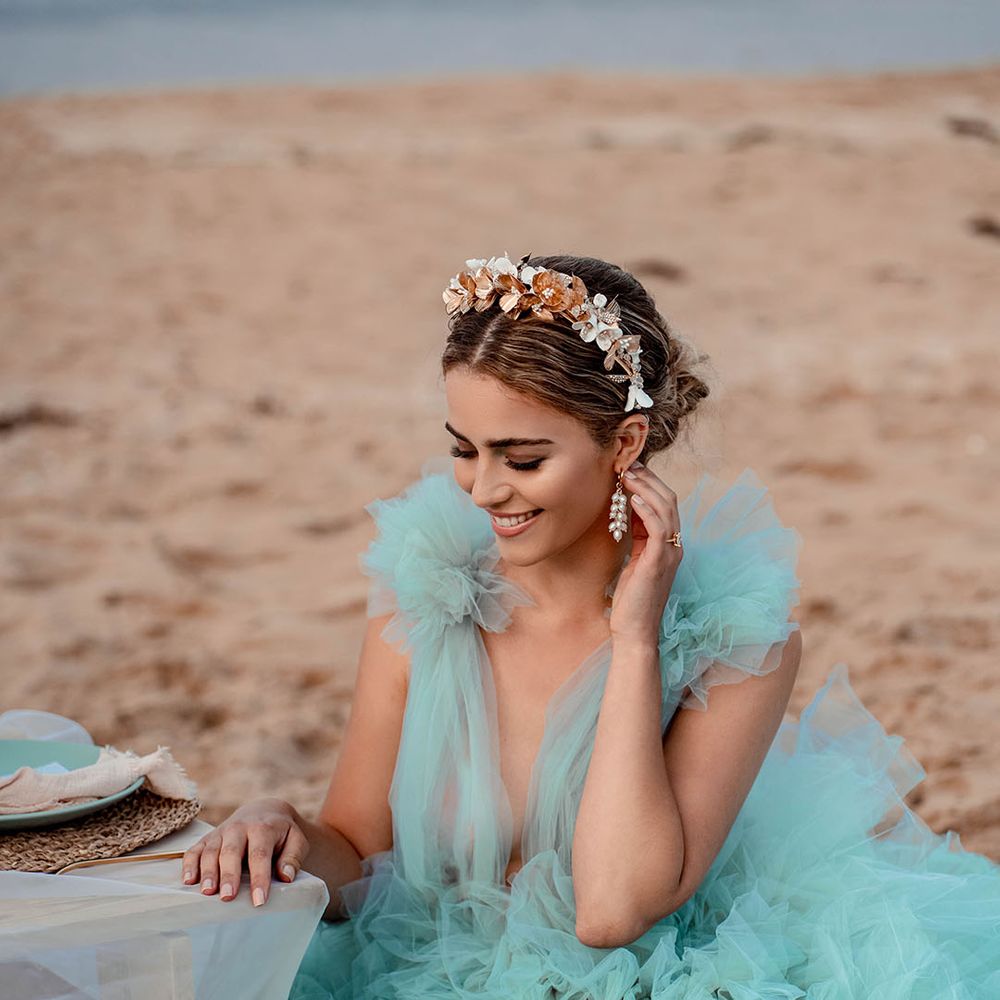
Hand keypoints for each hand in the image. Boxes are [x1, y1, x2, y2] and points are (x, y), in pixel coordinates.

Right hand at [180, 797, 308, 906]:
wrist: (265, 811)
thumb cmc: (282, 833)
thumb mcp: (296, 840)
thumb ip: (293, 857)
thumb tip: (285, 876)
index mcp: (263, 828)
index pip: (260, 854)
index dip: (259, 877)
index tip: (259, 900)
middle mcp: (239, 827)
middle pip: (231, 851)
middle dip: (228, 874)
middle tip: (227, 897)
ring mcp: (221, 832)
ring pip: (211, 851)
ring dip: (207, 871)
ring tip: (207, 892)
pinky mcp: (208, 838)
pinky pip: (195, 849)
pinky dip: (189, 864)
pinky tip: (188, 881)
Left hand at [608, 460, 682, 646]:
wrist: (634, 632)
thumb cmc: (630, 601)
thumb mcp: (632, 562)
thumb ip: (634, 538)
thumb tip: (623, 513)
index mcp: (668, 545)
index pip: (664, 505)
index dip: (648, 484)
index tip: (628, 469)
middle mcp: (673, 546)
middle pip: (668, 500)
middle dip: (648, 479)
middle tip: (627, 463)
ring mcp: (669, 553)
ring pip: (666, 509)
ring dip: (646, 488)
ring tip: (627, 474)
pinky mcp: (660, 562)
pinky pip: (658, 528)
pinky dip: (647, 510)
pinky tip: (632, 499)